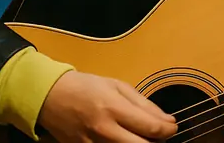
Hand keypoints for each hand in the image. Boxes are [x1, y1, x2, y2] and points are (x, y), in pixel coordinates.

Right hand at [38, 71, 177, 141]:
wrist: (51, 97)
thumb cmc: (87, 87)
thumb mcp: (118, 86)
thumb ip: (145, 105)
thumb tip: (167, 120)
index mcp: (114, 108)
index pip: (151, 127)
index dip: (168, 130)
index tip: (172, 127)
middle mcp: (104, 130)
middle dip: (156, 142)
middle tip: (159, 136)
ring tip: (142, 137)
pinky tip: (126, 140)